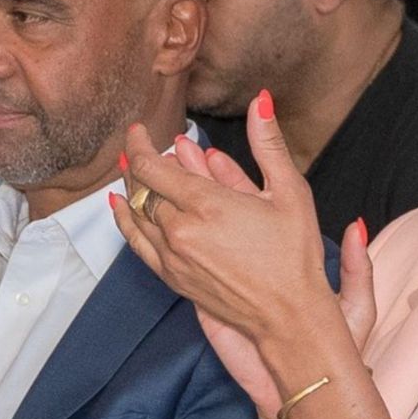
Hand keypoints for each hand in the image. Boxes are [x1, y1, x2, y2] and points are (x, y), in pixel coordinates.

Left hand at [111, 96, 337, 383]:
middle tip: (139, 148)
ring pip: (134, 214)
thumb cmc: (296, 256)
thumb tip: (261, 101)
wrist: (290, 317)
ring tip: (128, 173)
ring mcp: (172, 257)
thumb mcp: (290, 193)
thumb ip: (269, 144)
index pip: (151, 166)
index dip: (139, 144)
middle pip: (139, 187)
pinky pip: (135, 243)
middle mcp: (180, 230)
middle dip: (137, 163)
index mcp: (206, 204)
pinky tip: (121, 208)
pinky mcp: (172, 278)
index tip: (138, 130)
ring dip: (129, 189)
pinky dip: (124, 221)